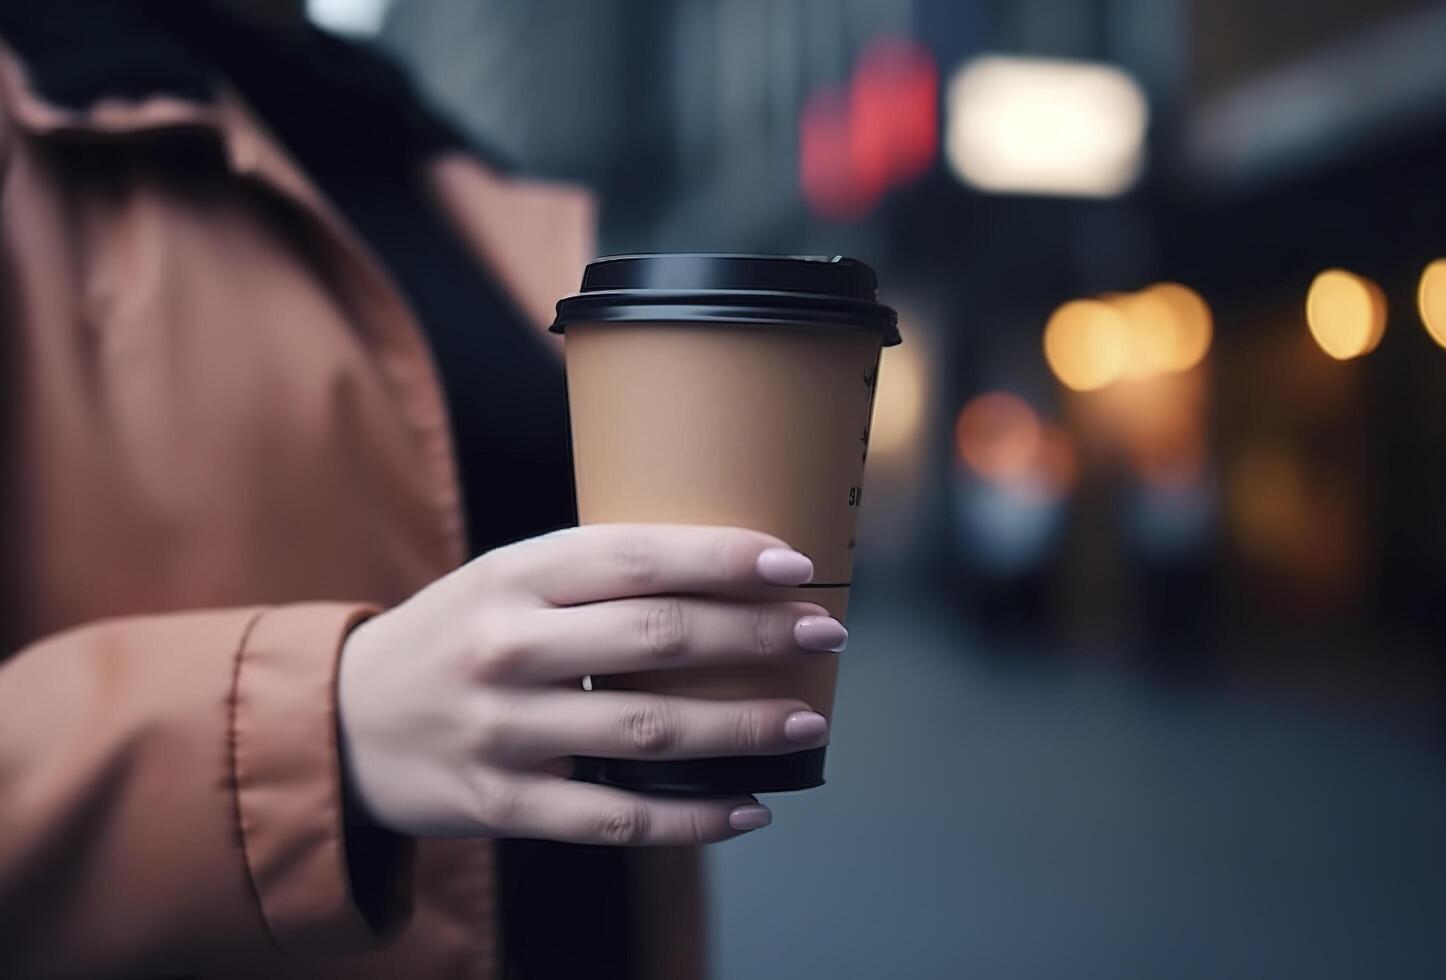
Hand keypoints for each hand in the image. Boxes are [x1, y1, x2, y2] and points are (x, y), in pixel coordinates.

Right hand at [336, 524, 848, 844]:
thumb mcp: (504, 580)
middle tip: (826, 635)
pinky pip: (616, 818)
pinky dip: (693, 818)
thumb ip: (594, 578)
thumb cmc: (455, 637)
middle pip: (657, 638)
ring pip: (649, 730)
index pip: (637, 556)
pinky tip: (751, 808)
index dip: (725, 558)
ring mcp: (505, 730)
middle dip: (757, 635)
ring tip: (806, 723)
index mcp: (513, 575)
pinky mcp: (504, 803)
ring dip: (742, 727)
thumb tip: (726, 579)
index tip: (796, 568)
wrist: (344, 722)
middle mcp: (507, 647)